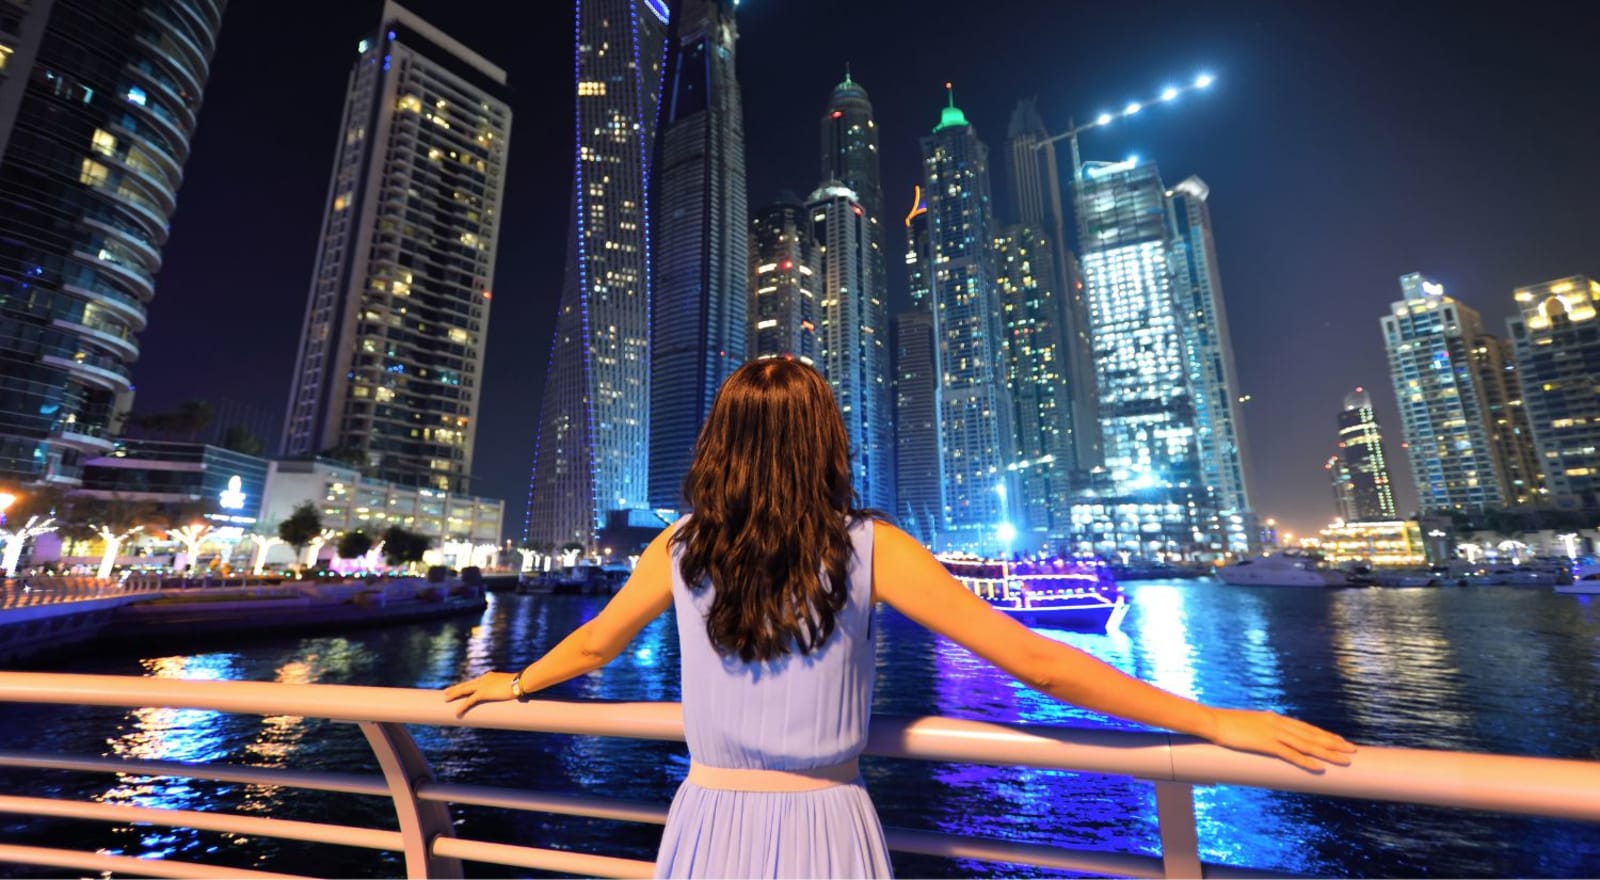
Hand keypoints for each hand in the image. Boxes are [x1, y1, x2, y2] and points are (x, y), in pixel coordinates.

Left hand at [443, 671, 518, 717]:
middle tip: (446, 691)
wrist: (520, 681)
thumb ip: (507, 690)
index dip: (466, 685)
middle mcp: (483, 679)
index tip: (461, 687)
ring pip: (464, 690)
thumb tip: (511, 697)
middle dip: (455, 688)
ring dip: (454, 694)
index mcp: (489, 676)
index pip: (474, 681)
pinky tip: (457, 711)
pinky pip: (469, 700)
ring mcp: (482, 686)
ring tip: (445, 699)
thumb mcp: (510, 686)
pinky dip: (462, 706)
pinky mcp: (483, 693)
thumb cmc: (519, 684)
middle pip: (466, 684)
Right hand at [1206, 708, 1356, 771]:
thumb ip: (1261, 731)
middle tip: (1352, 750)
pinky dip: (1306, 761)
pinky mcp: (1266, 744)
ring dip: (1327, 752)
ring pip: (1307, 744)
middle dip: (1333, 743)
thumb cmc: (1227, 725)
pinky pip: (1290, 754)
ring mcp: (1273, 733)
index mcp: (1275, 719)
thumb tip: (1268, 740)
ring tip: (1344, 759)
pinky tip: (1318, 768)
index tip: (1339, 740)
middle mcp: (1279, 723)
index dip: (1324, 734)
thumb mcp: (1249, 725)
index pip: (1306, 727)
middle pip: (1312, 735)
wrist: (1213, 722)